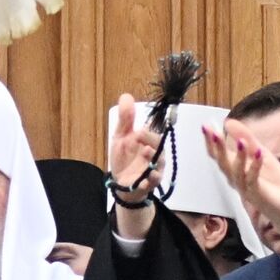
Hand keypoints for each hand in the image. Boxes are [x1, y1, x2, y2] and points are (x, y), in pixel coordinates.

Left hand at [109, 94, 165, 238]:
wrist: (122, 183)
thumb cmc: (125, 158)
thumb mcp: (121, 137)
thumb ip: (125, 119)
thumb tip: (126, 96)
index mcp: (149, 141)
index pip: (154, 131)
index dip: (150, 129)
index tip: (139, 128)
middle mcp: (156, 154)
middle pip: (159, 145)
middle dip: (151, 140)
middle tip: (140, 135)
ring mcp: (155, 169)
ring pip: (159, 163)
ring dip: (153, 157)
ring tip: (145, 152)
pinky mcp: (150, 183)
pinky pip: (154, 181)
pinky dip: (150, 179)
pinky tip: (143, 179)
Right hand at [204, 119, 279, 226]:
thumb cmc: (273, 181)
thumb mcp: (260, 153)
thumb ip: (247, 138)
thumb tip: (228, 122)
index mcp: (234, 169)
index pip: (217, 155)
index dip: (210, 142)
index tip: (205, 126)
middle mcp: (235, 179)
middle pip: (222, 163)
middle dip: (217, 148)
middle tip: (213, 133)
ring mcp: (244, 187)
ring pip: (235, 172)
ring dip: (238, 156)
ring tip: (240, 141)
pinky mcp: (257, 194)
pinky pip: (253, 179)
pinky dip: (254, 166)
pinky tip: (258, 153)